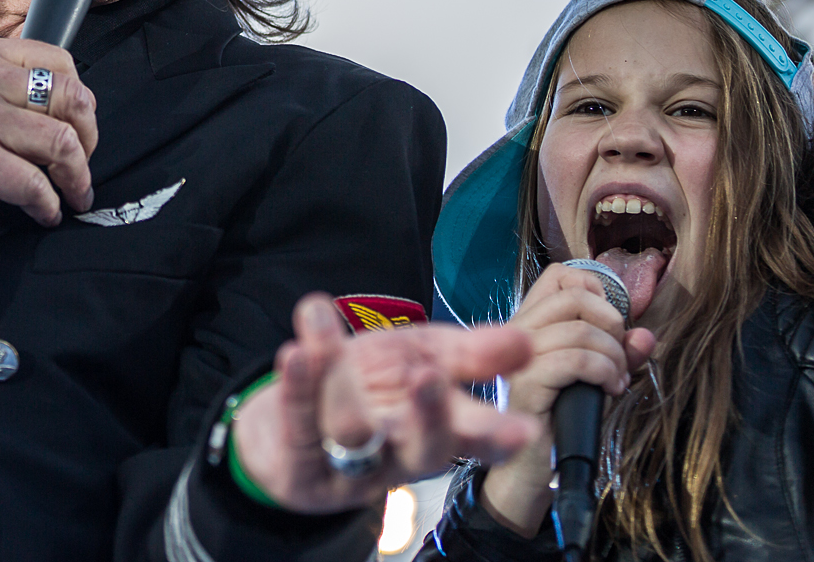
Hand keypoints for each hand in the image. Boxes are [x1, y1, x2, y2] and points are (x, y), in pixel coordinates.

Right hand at [0, 36, 96, 251]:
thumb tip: (64, 110)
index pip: (59, 61)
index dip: (80, 101)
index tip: (78, 131)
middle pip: (70, 97)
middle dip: (88, 139)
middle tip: (80, 167)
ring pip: (60, 141)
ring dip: (75, 177)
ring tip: (72, 196)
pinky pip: (34, 182)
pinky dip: (47, 205)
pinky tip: (42, 213)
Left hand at [229, 293, 535, 514]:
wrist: (287, 427)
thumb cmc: (368, 389)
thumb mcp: (421, 359)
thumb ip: (468, 353)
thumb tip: (526, 342)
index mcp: (434, 430)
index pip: (474, 438)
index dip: (499, 436)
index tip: (525, 429)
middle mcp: (398, 454)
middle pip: (422, 449)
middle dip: (431, 419)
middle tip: (431, 377)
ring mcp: (350, 467)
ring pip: (353, 433)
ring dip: (340, 383)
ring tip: (328, 341)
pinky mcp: (302, 471)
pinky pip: (300, 428)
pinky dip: (297, 389)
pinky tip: (297, 352)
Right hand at [477, 265, 655, 537]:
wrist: (537, 466)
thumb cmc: (566, 417)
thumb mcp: (601, 377)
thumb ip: (621, 352)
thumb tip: (645, 334)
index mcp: (532, 322)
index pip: (558, 274)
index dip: (593, 287)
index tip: (611, 322)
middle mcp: (518, 332)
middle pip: (571, 295)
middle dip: (611, 321)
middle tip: (619, 355)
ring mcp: (518, 358)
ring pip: (576, 329)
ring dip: (612, 354)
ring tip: (617, 379)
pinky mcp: (526, 384)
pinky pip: (573, 360)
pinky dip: (603, 371)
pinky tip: (610, 389)